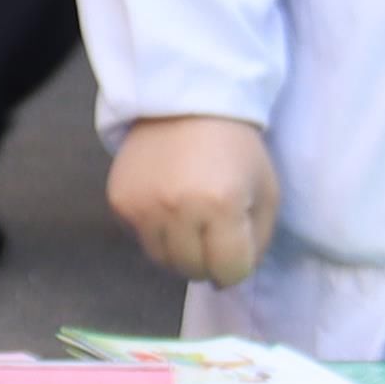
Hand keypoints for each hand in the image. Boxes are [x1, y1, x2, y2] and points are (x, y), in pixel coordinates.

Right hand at [109, 115, 280, 288]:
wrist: (188, 105)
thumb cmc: (236, 150)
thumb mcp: (265, 193)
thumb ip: (256, 243)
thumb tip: (230, 279)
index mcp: (222, 206)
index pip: (228, 272)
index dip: (236, 266)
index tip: (236, 247)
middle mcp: (178, 208)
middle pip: (192, 271)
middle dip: (208, 261)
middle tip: (213, 233)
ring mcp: (143, 206)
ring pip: (162, 262)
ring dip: (179, 251)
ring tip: (190, 220)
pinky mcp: (119, 201)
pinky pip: (139, 239)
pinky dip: (156, 232)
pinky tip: (167, 204)